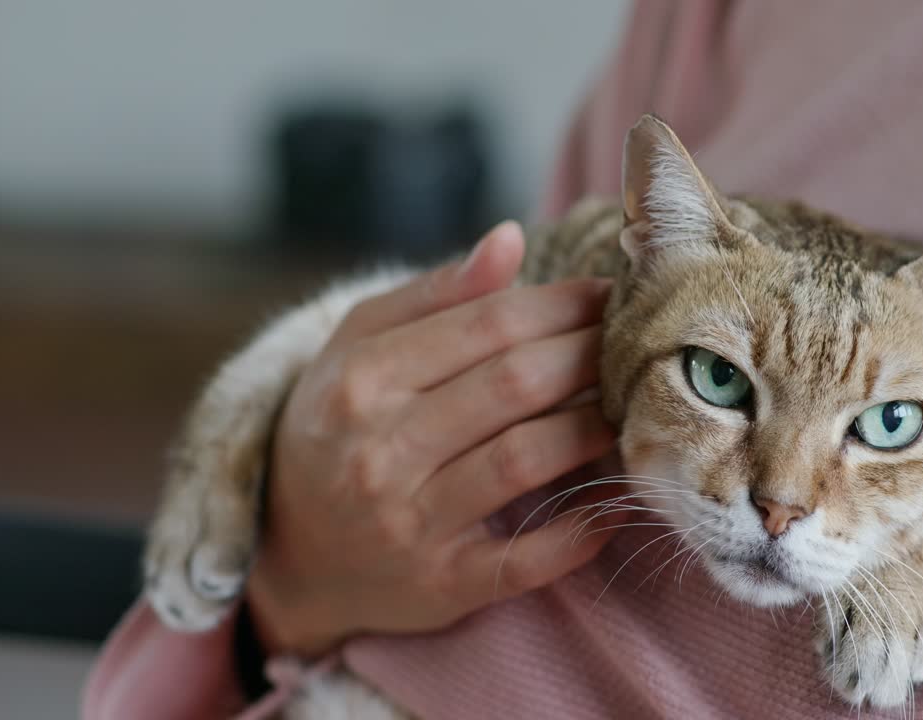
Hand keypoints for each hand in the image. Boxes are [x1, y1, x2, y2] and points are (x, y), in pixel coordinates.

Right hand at [246, 222, 625, 656]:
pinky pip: (523, 560)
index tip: (611, 295)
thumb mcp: (359, 346)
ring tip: (629, 407)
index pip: (489, 324)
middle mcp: (381, 448)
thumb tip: (510, 239)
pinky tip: (613, 504)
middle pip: (515, 384)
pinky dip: (578, 533)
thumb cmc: (339, 427)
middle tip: (633, 344)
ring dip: (594, 427)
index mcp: (364, 377)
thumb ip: (436, 294)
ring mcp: (410, 521)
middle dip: (590, 355)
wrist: (288, 553)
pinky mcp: (441, 585)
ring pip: (526, 458)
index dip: (564, 304)